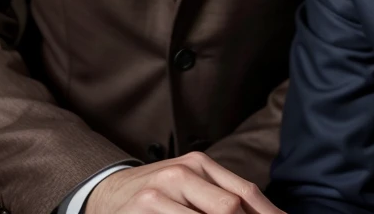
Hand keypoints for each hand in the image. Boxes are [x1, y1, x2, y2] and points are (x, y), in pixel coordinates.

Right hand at [87, 152, 282, 213]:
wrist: (107, 193)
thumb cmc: (157, 194)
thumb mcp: (189, 185)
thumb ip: (221, 195)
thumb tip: (266, 213)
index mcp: (200, 164)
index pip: (246, 194)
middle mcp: (182, 174)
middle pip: (231, 207)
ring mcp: (161, 194)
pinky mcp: (145, 210)